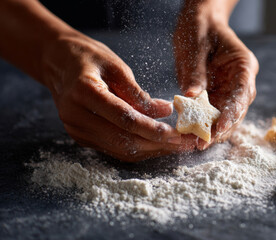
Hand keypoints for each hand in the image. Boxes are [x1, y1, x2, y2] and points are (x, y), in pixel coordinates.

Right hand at [42, 33, 194, 160]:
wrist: (57, 63)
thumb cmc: (88, 58)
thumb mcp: (117, 66)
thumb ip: (139, 93)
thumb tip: (165, 111)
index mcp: (85, 93)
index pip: (125, 119)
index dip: (153, 129)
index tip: (177, 134)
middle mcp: (76, 116)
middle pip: (124, 140)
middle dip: (158, 144)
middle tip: (186, 143)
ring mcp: (77, 130)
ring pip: (120, 150)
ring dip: (152, 150)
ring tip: (177, 145)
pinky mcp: (81, 137)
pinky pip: (114, 149)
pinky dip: (138, 148)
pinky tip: (157, 144)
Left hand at [174, 1, 258, 149]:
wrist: (199, 22)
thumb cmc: (200, 28)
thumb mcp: (195, 47)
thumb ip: (195, 72)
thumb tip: (191, 97)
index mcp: (244, 66)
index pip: (242, 94)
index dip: (231, 114)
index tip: (218, 128)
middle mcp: (241, 82)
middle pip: (236, 111)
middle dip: (220, 129)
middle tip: (202, 143)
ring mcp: (230, 90)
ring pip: (226, 116)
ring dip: (212, 130)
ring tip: (195, 144)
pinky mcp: (218, 95)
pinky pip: (213, 113)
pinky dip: (203, 124)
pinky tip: (191, 134)